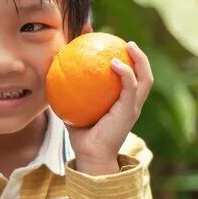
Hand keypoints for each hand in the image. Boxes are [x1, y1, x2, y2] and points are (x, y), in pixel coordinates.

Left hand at [67, 42, 153, 174]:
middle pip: (144, 76)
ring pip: (145, 79)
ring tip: (129, 46)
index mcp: (122, 103)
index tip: (117, 47)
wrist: (89, 154)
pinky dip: (126, 74)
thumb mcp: (74, 109)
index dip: (128, 63)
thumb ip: (68, 93)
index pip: (131, 79)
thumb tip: (53, 75)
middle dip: (140, 58)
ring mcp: (133, 107)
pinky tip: (114, 63)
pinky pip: (130, 88)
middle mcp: (132, 103)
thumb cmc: (81, 133)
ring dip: (140, 61)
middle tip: (127, 44)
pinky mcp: (129, 111)